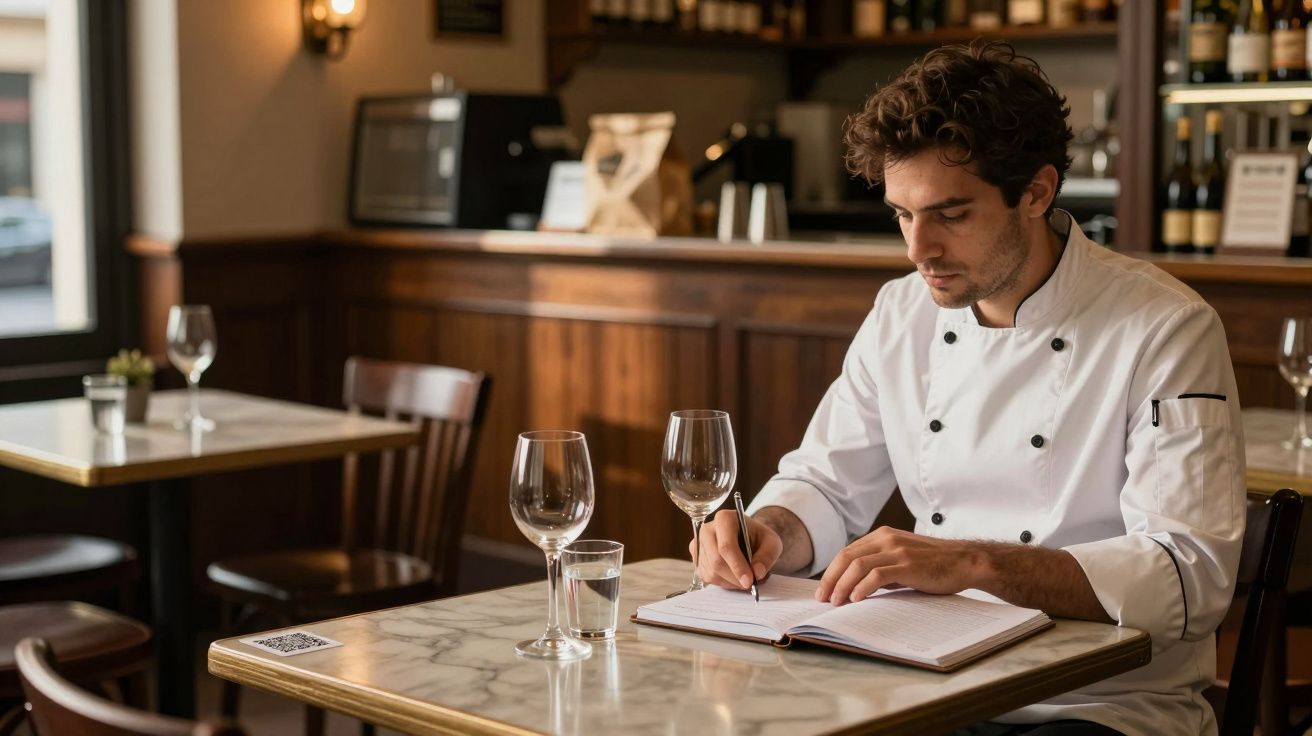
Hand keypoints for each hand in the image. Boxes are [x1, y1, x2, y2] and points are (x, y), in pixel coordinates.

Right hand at [692, 510, 781, 589]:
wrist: (747, 537)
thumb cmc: (758, 538)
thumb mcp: (772, 542)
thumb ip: (767, 556)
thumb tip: (757, 573)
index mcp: (725, 519)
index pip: (726, 546)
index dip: (737, 566)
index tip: (749, 581)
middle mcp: (707, 529)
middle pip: (716, 561)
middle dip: (735, 577)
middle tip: (750, 584)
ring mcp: (698, 544)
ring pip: (711, 572)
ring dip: (731, 581)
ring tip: (744, 576)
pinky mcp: (696, 557)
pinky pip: (707, 577)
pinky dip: (723, 582)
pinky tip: (733, 575)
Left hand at [816, 527, 986, 604]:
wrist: (964, 561)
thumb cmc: (934, 564)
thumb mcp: (902, 560)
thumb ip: (881, 566)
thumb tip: (855, 586)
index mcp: (882, 536)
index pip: (847, 552)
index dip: (832, 571)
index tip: (824, 590)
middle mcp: (886, 539)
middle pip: (846, 557)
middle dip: (831, 579)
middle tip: (823, 598)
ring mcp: (897, 550)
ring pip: (857, 565)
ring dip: (842, 585)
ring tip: (836, 602)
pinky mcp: (907, 564)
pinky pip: (877, 575)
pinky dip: (862, 587)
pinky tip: (856, 599)